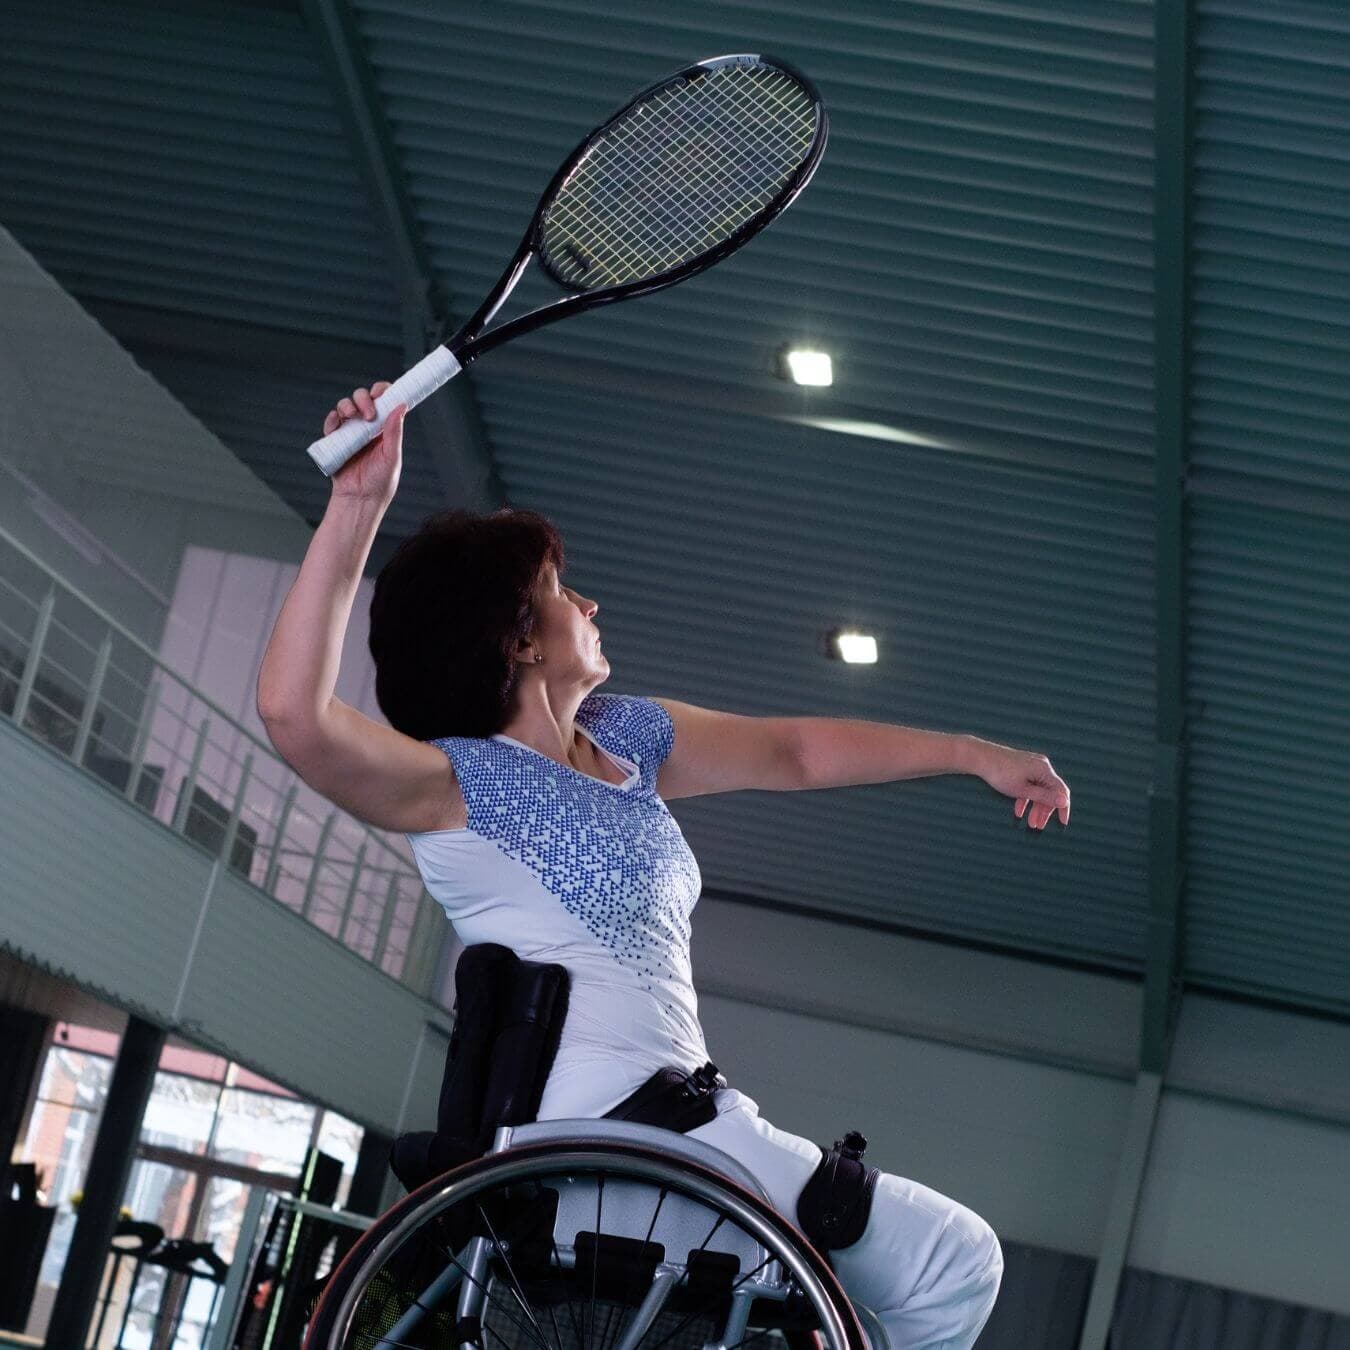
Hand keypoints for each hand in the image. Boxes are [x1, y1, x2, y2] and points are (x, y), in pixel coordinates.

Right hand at [325, 382, 406, 503]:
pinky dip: (332, 418)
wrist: (359, 499)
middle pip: (363, 398)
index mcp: (385, 428)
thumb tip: (401, 406)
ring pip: (346, 406)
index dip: (383, 391)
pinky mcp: (335, 439)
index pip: (385, 401)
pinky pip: (331, 422)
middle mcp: (368, 426)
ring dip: (348, 405)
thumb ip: (394, 432)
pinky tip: (336, 423)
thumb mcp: (391, 457)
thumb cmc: (379, 482)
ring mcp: (351, 431)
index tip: (382, 392)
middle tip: (369, 414)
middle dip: (364, 398)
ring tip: (353, 417)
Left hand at [969, 739, 1070, 829]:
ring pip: (1038, 790)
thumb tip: (1064, 801)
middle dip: (1043, 811)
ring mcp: (1031, 765)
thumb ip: (1045, 797)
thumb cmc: (1000, 774)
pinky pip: (1028, 785)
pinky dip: (1025, 798)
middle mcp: (1041, 765)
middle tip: (1037, 826)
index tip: (1062, 823)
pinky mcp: (1022, 767)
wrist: (980, 757)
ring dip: (1034, 807)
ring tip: (1029, 823)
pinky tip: (1018, 812)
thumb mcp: (1023, 790)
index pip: (1061, 791)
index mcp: (1044, 770)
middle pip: (1048, 792)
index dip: (1063, 808)